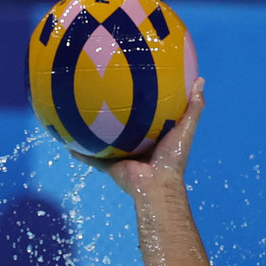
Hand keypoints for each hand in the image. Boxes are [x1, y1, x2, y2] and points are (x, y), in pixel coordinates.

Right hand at [74, 77, 205, 196]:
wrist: (156, 184)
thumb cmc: (172, 158)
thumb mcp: (186, 128)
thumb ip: (194, 108)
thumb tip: (200, 80)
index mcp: (153, 137)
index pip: (145, 115)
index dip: (140, 100)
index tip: (132, 81)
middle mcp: (135, 145)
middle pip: (120, 125)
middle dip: (111, 112)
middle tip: (100, 91)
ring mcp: (120, 155)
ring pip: (101, 140)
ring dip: (90, 130)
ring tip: (76, 112)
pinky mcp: (108, 165)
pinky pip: (90, 157)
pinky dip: (79, 150)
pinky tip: (65, 139)